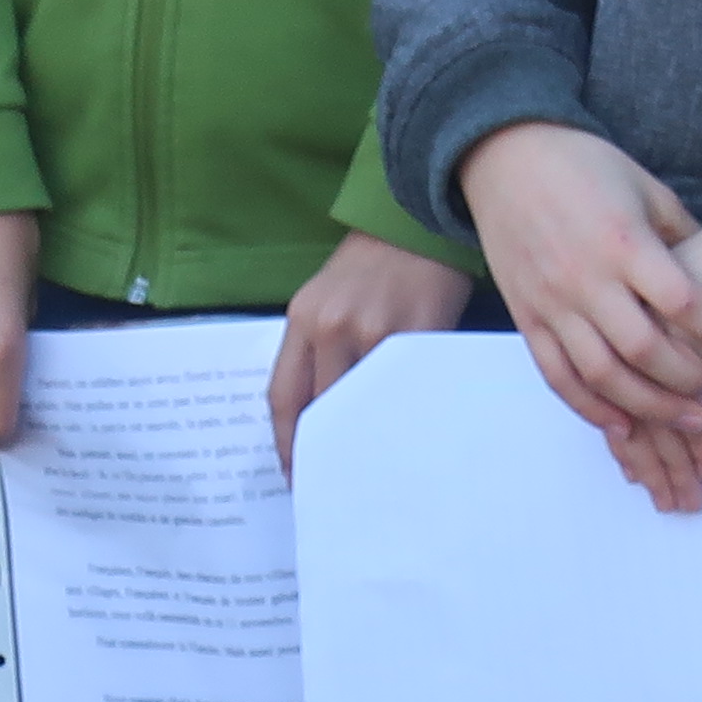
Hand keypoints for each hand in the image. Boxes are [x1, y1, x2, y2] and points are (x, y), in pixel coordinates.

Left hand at [265, 228, 476, 477]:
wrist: (413, 222)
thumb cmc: (369, 265)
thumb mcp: (325, 299)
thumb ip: (317, 348)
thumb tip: (320, 411)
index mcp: (303, 319)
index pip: (284, 396)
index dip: (286, 442)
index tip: (293, 473)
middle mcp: (332, 328)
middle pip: (321, 408)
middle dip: (323, 448)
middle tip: (330, 479)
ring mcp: (376, 332)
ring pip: (361, 404)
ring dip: (362, 435)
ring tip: (367, 459)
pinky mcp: (416, 335)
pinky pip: (401, 387)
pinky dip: (398, 410)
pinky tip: (402, 426)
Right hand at [457, 122, 701, 513]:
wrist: (504, 156)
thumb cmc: (584, 165)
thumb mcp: (646, 187)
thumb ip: (681, 234)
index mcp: (623, 242)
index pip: (683, 304)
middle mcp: (586, 279)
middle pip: (646, 351)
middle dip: (692, 378)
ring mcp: (551, 303)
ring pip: (603, 376)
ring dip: (651, 406)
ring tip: (689, 416)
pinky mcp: (526, 318)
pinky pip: (557, 376)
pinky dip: (590, 407)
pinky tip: (623, 424)